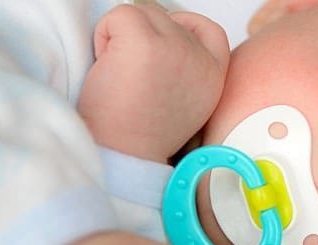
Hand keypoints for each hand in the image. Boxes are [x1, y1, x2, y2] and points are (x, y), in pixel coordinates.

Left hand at [78, 4, 229, 162]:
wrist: (120, 156)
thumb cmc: (138, 136)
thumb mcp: (183, 105)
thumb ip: (186, 71)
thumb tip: (162, 41)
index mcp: (214, 77)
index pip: (210, 31)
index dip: (183, 28)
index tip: (161, 47)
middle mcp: (200, 59)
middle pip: (167, 18)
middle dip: (143, 37)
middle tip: (132, 78)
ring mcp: (175, 47)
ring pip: (142, 13)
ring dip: (122, 36)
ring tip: (119, 74)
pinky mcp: (145, 42)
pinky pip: (119, 15)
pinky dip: (104, 35)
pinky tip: (106, 67)